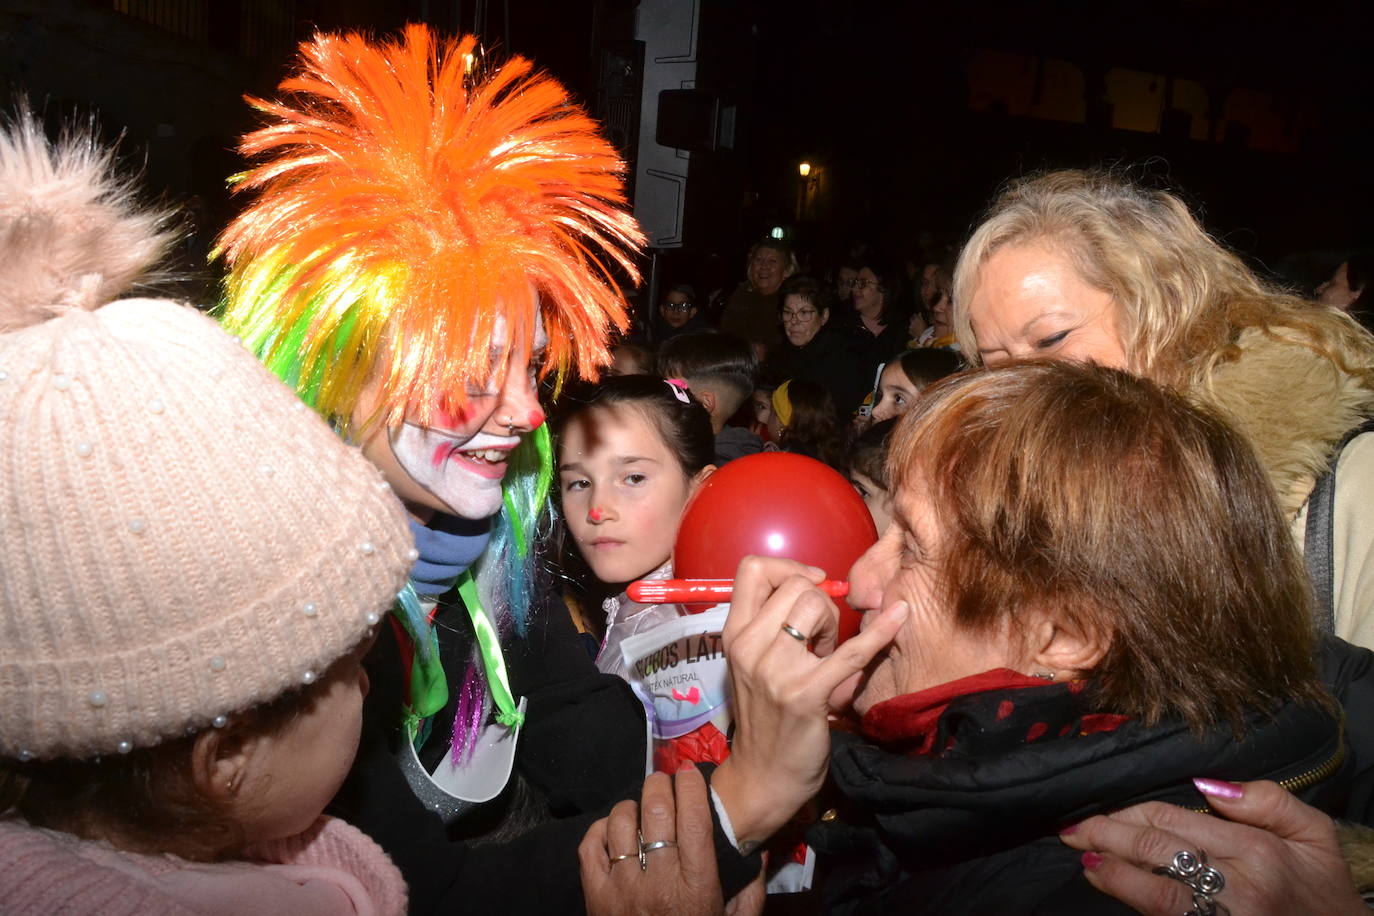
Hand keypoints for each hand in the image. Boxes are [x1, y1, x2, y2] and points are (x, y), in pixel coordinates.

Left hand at [580, 765, 743, 915]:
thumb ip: (749, 893)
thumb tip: (758, 852)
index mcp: (696, 887)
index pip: (694, 818)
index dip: (692, 786)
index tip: (690, 774)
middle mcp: (658, 882)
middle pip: (656, 809)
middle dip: (660, 784)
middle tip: (665, 781)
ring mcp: (622, 889)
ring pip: (621, 821)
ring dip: (632, 807)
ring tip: (641, 810)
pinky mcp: (596, 896)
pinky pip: (590, 845)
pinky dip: (601, 830)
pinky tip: (615, 832)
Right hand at [710, 556, 907, 851]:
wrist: (763, 778)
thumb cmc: (765, 718)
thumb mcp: (752, 665)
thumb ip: (771, 626)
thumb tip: (814, 585)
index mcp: (735, 635)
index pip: (752, 570)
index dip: (787, 566)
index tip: (810, 584)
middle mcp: (749, 646)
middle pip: (795, 585)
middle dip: (820, 602)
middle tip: (824, 637)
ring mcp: (776, 670)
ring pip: (817, 605)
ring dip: (835, 624)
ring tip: (830, 654)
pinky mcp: (806, 694)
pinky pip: (851, 650)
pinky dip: (881, 631)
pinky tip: (900, 616)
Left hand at [1059, 778, 1365, 914]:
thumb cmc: (1323, 891)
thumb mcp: (1314, 835)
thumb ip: (1267, 799)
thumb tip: (1206, 784)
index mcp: (1258, 850)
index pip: (1174, 820)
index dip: (1129, 812)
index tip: (1099, 807)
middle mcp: (1238, 887)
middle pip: (1156, 851)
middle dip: (1107, 836)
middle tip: (1071, 829)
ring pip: (1155, 893)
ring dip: (1111, 872)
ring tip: (1082, 855)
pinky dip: (1132, 899)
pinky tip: (1108, 883)